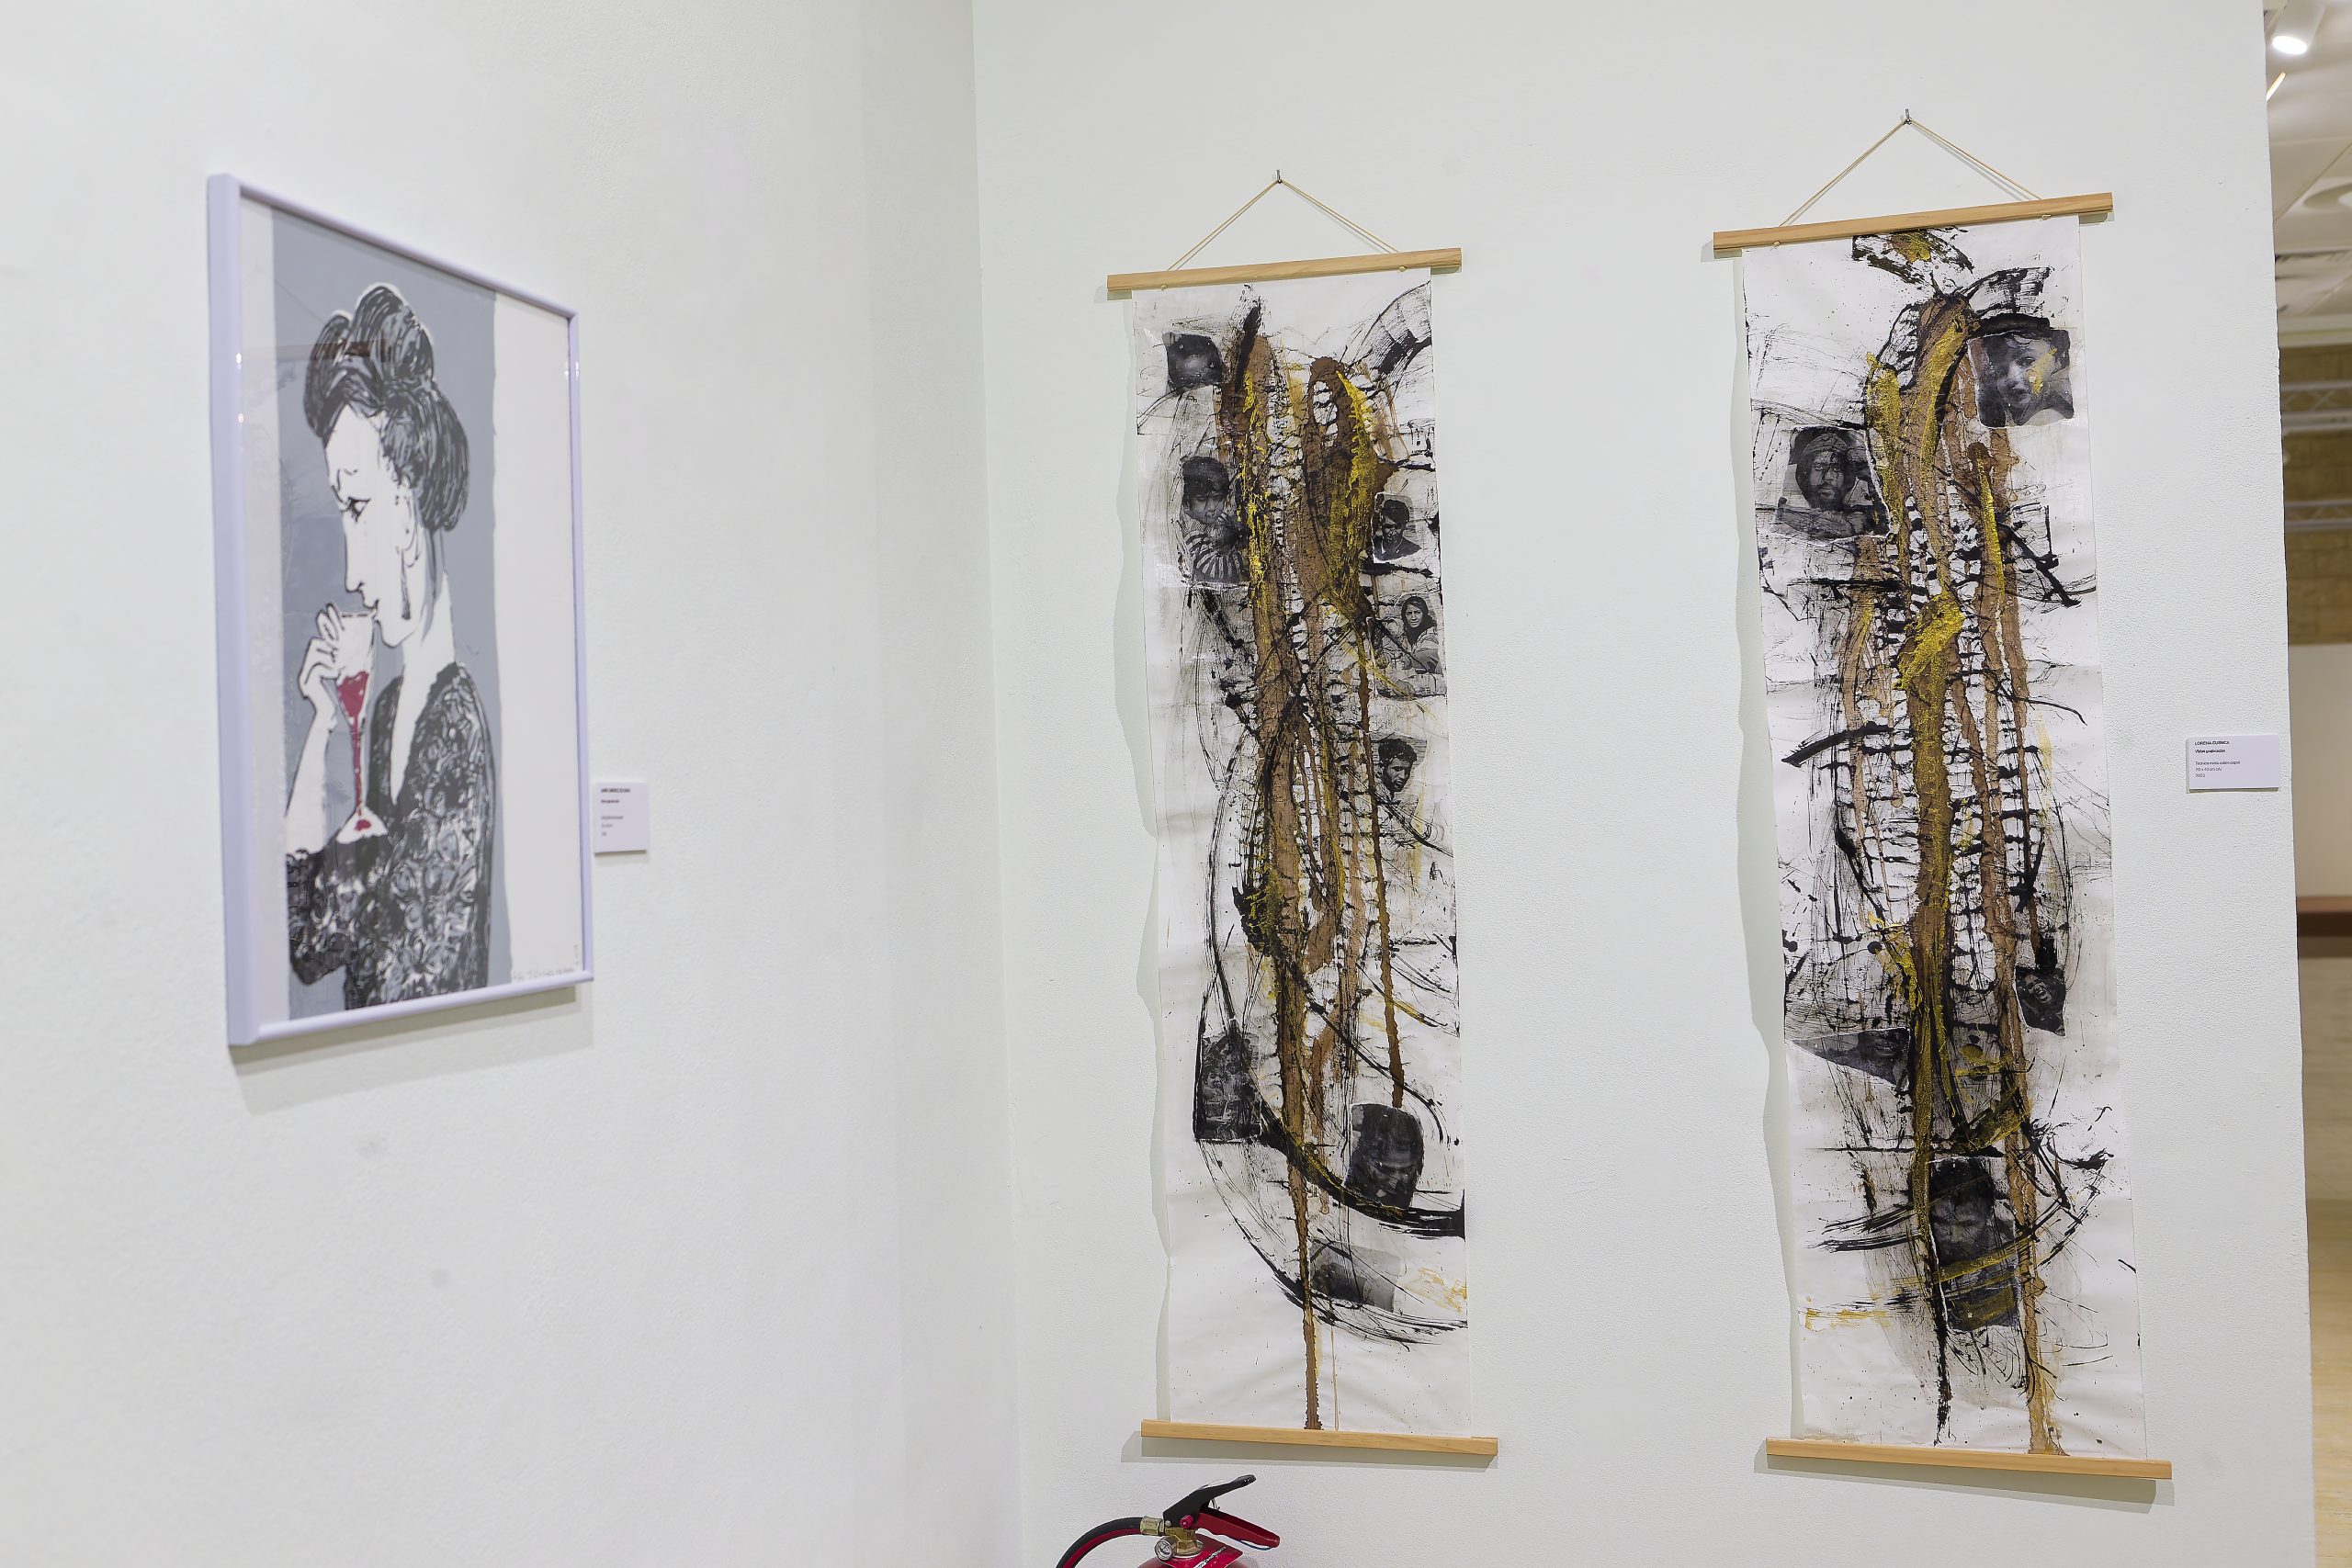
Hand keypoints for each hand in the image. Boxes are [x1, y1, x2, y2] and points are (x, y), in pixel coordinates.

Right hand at [296, 605, 371, 727]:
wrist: (329, 715)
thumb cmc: (338, 698)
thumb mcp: (340, 677)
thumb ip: (340, 665)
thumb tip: (351, 649)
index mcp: (312, 667)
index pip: (316, 644)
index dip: (329, 643)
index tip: (344, 647)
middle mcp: (305, 670)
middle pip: (313, 645)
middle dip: (329, 648)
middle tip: (342, 656)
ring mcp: (304, 677)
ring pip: (314, 655)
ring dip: (331, 659)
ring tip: (340, 667)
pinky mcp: (307, 684)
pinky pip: (317, 668)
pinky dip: (329, 669)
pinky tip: (336, 675)